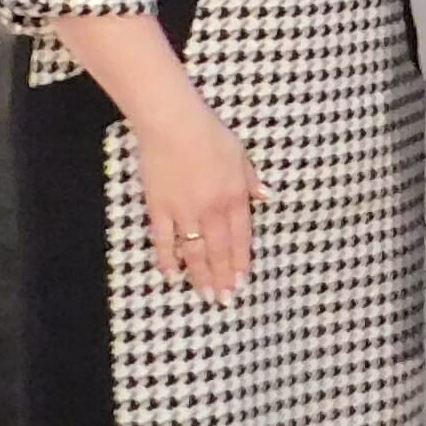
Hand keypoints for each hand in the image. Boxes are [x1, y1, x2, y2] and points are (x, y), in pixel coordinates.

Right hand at [132, 108, 264, 297]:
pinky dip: (167, 259)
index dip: (241, 261)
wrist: (174, 125)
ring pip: (195, 251)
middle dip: (223, 277)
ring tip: (204, 295)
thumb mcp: (240, 155)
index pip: (241, 238)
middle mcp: (212, 211)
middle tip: (224, 299)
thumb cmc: (210, 134)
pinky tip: (171, 275)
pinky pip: (164, 240)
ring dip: (200, 275)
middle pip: (219, 251)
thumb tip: (265, 197)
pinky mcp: (160, 208)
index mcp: (234, 198)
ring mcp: (185, 212)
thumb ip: (251, 179)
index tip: (241, 281)